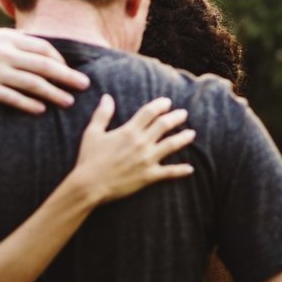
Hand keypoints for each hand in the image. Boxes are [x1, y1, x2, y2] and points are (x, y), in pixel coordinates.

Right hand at [0, 28, 90, 113]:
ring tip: (69, 102)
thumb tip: (28, 41)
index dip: (60, 59)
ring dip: (54, 93)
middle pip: (44, 65)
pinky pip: (12, 98)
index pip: (42, 47)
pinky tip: (41, 110)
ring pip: (32, 83)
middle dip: (67, 75)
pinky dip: (29, 104)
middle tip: (85, 85)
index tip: (69, 69)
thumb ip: (6, 38)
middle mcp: (3, 52)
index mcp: (5, 37)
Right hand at [63, 95, 195, 202]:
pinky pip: (169, 172)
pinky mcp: (149, 176)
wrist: (89, 185)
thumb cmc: (89, 159)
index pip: (149, 112)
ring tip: (192, 134)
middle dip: (176, 117)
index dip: (160, 105)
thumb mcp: (93, 133)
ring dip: (183, 138)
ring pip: (171, 145)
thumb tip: (107, 97)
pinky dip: (181, 170)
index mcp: (129, 131)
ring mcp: (147, 159)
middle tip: (184, 114)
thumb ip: (102, 114)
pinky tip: (190, 169)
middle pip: (164, 125)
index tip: (167, 102)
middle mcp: (141, 142)